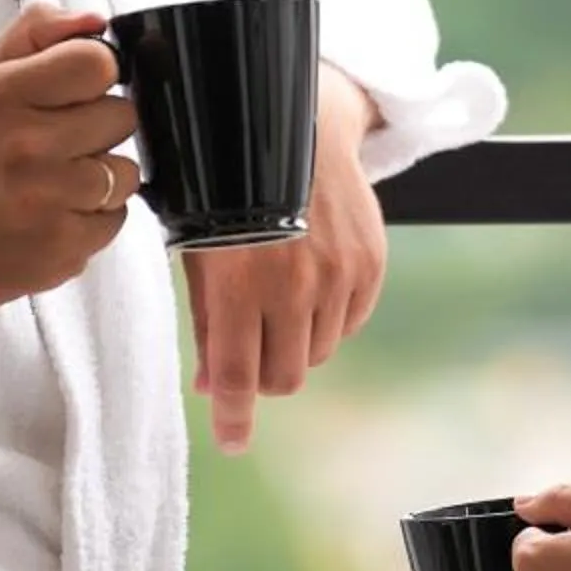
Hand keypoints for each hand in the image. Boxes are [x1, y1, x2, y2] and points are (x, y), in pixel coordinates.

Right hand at [0, 2, 141, 318]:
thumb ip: (38, 32)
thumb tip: (96, 20)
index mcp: (4, 93)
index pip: (97, 62)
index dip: (96, 75)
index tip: (75, 91)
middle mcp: (26, 144)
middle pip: (122, 116)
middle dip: (98, 128)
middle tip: (57, 143)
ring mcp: (46, 199)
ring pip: (126, 172)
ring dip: (101, 177)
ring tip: (56, 182)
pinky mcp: (63, 246)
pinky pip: (117, 218)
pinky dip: (95, 218)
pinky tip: (55, 214)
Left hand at [184, 63, 386, 450]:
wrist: (302, 128)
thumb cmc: (231, 187)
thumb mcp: (200, 246)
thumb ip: (208, 319)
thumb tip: (213, 384)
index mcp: (241, 282)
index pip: (237, 375)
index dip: (232, 417)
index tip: (232, 441)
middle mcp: (294, 286)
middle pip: (283, 376)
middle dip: (261, 374)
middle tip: (248, 350)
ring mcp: (338, 277)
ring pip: (317, 354)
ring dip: (294, 345)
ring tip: (277, 302)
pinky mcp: (369, 266)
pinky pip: (348, 325)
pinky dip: (327, 321)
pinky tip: (309, 286)